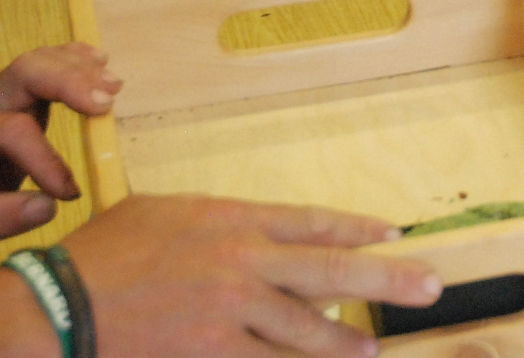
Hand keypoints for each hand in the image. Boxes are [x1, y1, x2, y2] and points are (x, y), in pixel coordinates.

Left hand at [0, 43, 120, 235]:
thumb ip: (3, 215)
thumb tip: (47, 206)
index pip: (13, 132)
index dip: (44, 159)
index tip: (70, 193)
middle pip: (25, 72)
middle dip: (68, 82)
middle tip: (106, 102)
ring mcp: (5, 94)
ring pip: (38, 60)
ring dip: (80, 69)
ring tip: (113, 87)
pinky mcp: (21, 92)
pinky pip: (45, 61)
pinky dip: (75, 56)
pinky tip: (99, 60)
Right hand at [54, 194, 441, 357]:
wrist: (60, 306)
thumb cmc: (106, 255)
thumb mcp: (168, 213)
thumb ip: (220, 221)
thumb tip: (259, 233)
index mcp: (234, 219)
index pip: (316, 222)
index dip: (360, 230)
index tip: (396, 234)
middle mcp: (244, 261)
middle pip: (333, 269)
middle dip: (389, 278)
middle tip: (430, 286)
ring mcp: (231, 311)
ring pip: (308, 327)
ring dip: (346, 340)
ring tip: (374, 347)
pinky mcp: (212, 353)